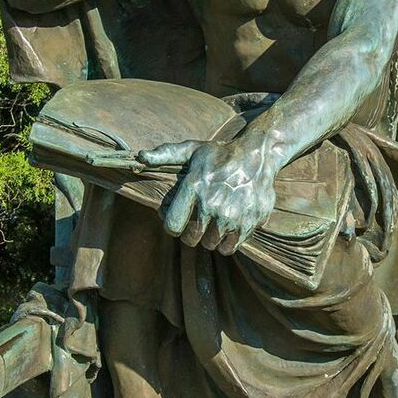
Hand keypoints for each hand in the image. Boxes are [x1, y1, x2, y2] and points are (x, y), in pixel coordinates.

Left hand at [141, 138, 278, 253]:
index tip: (178, 219)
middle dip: (191, 233)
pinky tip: (228, 228)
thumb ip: (165, 154)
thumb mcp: (192, 149)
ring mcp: (231, 216)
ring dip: (210, 237)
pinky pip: (229, 248)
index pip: (172, 226)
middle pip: (191, 239)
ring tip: (214, 221)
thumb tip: (140, 157)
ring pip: (210, 244)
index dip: (172, 225)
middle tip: (198, 221)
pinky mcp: (248, 224)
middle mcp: (211, 204)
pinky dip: (227, 242)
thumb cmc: (219, 154)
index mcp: (194, 187)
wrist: (257, 155)